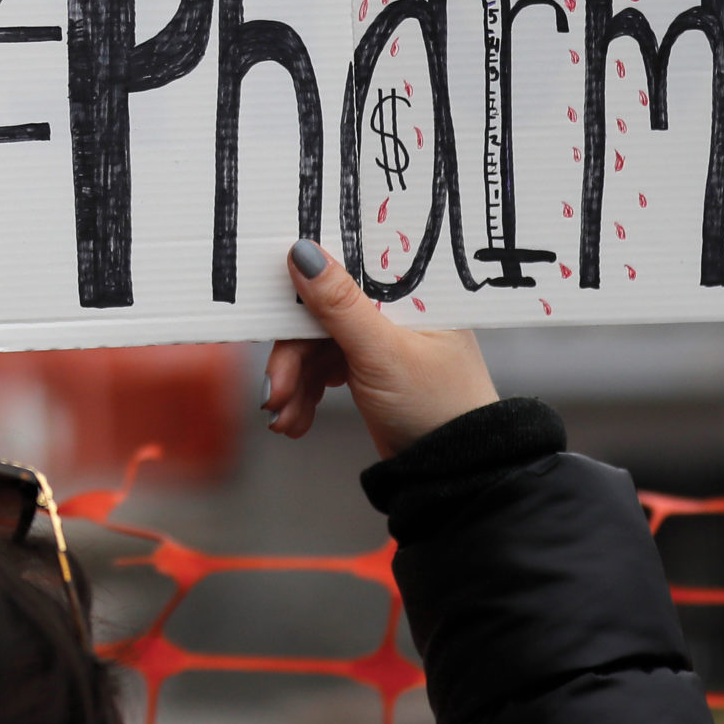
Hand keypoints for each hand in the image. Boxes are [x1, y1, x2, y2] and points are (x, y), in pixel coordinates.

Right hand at [261, 239, 497, 457]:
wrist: (451, 469)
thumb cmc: (440, 408)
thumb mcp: (383, 353)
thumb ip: (340, 304)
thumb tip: (305, 254)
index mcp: (409, 294)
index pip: (347, 269)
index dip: (306, 280)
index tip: (272, 298)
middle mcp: (393, 311)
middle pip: (320, 314)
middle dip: (291, 357)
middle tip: (274, 388)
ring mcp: (378, 341)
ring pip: (314, 346)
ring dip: (293, 382)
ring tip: (283, 415)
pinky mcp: (366, 370)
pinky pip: (321, 370)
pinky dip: (304, 394)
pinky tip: (296, 418)